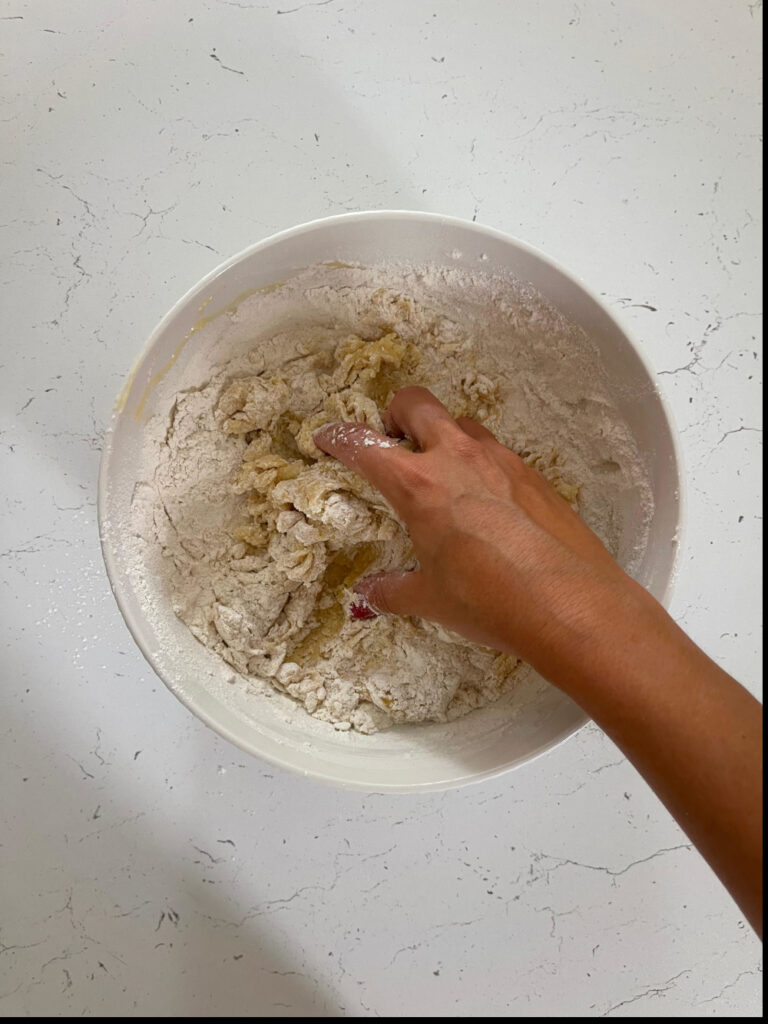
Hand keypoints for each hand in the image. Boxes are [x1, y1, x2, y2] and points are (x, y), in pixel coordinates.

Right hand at [314, 386, 651, 686]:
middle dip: (397, 413)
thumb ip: (394, 591)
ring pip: (463, 424)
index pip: (366, 446)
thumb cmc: (488, 600)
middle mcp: (457, 459)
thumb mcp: (431, 600)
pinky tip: (489, 504)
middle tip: (393, 440)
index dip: (341, 439)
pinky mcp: (534, 475)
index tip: (329, 439)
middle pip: (417, 404)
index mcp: (418, 485)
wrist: (569, 601)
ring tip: (443, 473)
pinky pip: (498, 454)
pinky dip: (483, 465)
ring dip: (445, 436)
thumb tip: (370, 596)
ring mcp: (500, 460)